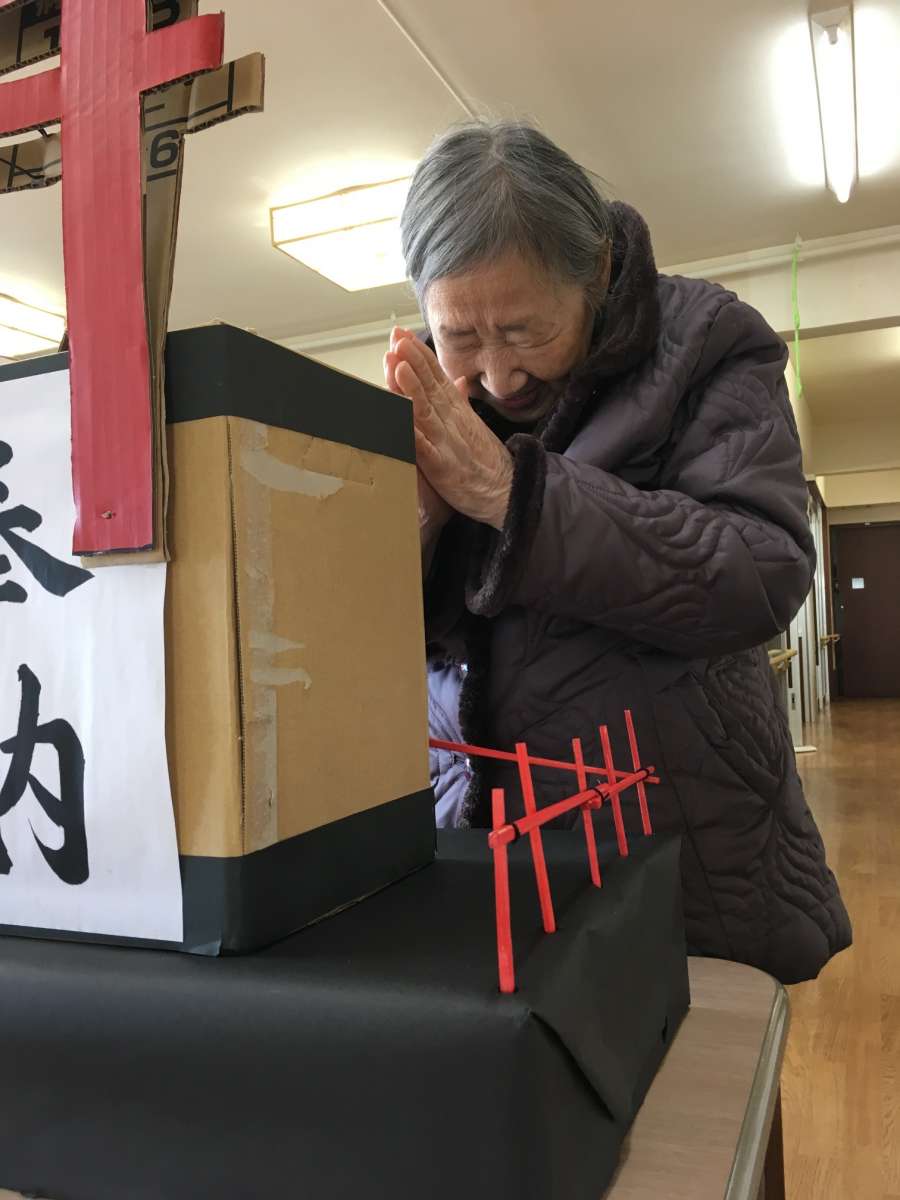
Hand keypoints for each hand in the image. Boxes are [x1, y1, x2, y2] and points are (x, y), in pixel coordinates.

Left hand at [385, 330, 512, 529]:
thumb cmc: (486, 461)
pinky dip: (410, 433)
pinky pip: (423, 448)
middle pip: (429, 385)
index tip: (403, 334)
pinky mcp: (442, 465)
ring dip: (411, 388)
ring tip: (398, 366)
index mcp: (456, 409)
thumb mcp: (473, 425)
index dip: (419, 353)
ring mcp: (446, 441)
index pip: (436, 375)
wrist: (507, 491)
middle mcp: (451, 420)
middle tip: (397, 338)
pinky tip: (398, 419)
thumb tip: (455, 379)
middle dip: (412, 360)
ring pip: (425, 410)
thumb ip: (460, 401)